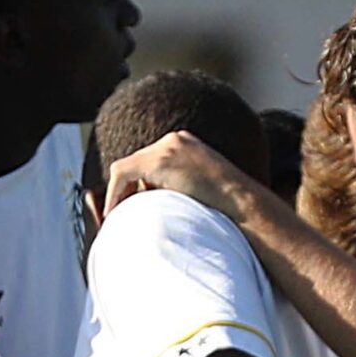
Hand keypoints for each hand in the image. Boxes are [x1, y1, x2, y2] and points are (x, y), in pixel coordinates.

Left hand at [103, 130, 251, 217]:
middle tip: (119, 214)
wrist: (242, 204)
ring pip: (128, 167)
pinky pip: (123, 172)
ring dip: (123, 194)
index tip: (131, 206)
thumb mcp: (201, 189)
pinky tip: (113, 214)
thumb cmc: (227, 208)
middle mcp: (175, 139)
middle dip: (127, 190)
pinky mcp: (159, 159)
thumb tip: (152, 202)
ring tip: (120, 217)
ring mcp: (167, 146)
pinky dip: (114, 194)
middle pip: (138, 162)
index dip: (137, 187)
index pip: (151, 161)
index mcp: (186, 144)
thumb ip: (178, 187)